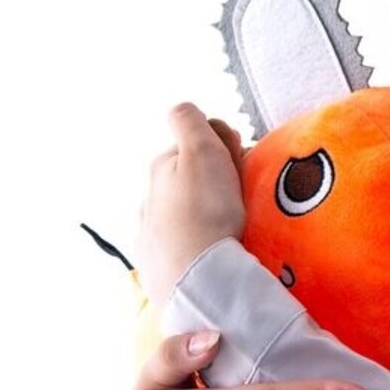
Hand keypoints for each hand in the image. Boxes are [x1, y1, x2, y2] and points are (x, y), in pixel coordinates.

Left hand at [137, 103, 245, 307]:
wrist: (199, 280)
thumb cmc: (206, 212)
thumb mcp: (201, 150)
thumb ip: (190, 121)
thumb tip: (182, 110)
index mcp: (160, 168)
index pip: (196, 145)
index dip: (225, 150)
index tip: (241, 164)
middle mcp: (148, 199)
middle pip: (189, 180)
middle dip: (214, 182)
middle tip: (240, 198)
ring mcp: (150, 236)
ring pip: (184, 214)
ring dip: (205, 215)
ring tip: (230, 230)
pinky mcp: (159, 270)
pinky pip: (182, 247)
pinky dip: (197, 244)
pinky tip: (213, 253)